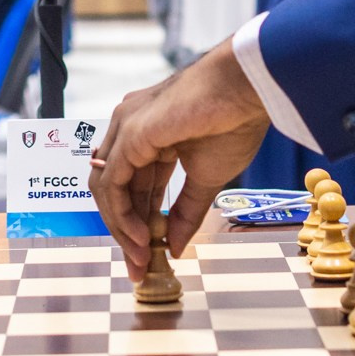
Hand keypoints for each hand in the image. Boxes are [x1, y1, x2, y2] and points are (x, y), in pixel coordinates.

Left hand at [90, 41, 270, 279]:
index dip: (138, 222)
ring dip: (121, 227)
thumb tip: (175, 248)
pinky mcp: (129, 133)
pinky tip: (141, 237)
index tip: (150, 255)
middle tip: (140, 266)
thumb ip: (187, 212)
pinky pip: (112, 182)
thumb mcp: (207, 177)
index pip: (132, 185)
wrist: (247, 89)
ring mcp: (125, 128)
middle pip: (115, 188)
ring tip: (142, 256)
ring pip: (106, 187)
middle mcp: (129, 127)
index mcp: (148, 132)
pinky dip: (121, 214)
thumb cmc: (235, 120)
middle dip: (125, 231)